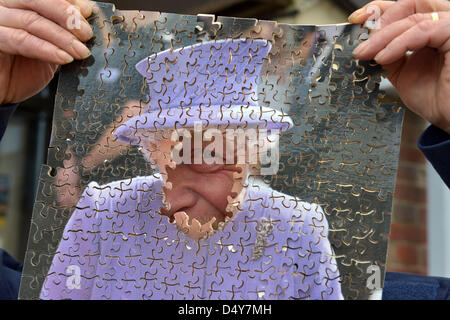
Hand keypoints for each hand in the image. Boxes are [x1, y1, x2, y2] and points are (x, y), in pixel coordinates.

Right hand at [0, 0, 93, 104]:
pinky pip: (21, 40)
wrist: (3, 92)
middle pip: (37, 0)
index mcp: (20, 4)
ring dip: (62, 38)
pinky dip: (46, 49)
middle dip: (66, 16)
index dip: (68, 2)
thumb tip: (88, 14)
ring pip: (32, 21)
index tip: (88, 12)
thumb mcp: (51, 47)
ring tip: (80, 52)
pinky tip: (64, 58)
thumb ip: (64, 31)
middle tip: (86, 33)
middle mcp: (6, 6)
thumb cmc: (25, 69)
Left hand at [349, 0, 449, 133]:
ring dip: (383, 37)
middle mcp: (445, 24)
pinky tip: (382, 58)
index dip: (381, 10)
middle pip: (411, 6)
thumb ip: (390, 54)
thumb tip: (367, 45)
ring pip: (413, 20)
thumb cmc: (436, 100)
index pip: (408, 8)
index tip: (357, 20)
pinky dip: (399, 43)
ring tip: (366, 54)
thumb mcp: (403, 72)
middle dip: (380, 21)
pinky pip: (424, 31)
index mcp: (433, 30)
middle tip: (361, 41)